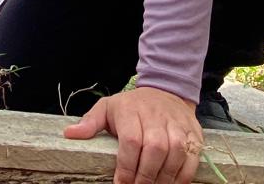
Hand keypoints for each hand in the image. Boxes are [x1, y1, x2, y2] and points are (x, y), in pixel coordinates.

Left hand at [64, 87, 201, 183]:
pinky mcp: (194, 132)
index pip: (131, 140)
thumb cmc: (132, 105)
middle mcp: (157, 117)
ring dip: (165, 177)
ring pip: (176, 153)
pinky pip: (193, 156)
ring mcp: (177, 125)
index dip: (126, 166)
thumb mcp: (108, 107)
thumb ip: (90, 122)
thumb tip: (69, 134)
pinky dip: (184, 174)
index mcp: (132, 111)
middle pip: (155, 149)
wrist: (166, 89)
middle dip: (146, 175)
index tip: (120, 183)